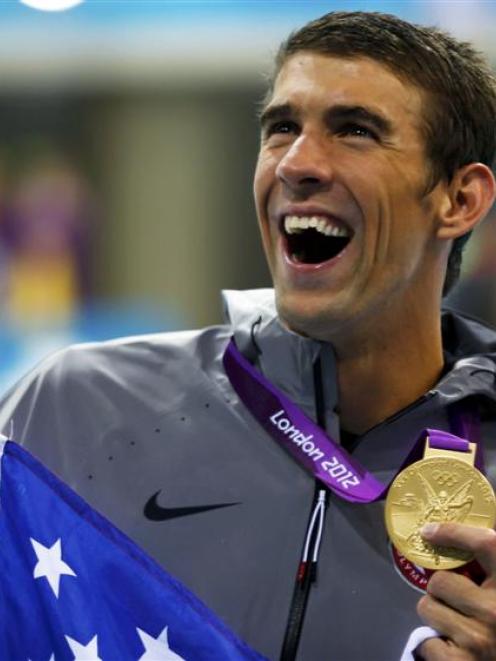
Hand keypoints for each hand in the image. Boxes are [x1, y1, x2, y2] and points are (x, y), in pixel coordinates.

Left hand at [416, 522, 495, 659]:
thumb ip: (491, 563)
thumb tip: (482, 525)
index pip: (486, 544)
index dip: (454, 532)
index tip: (429, 531)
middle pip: (440, 581)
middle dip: (442, 591)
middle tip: (459, 604)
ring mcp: (478, 638)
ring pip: (427, 607)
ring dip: (437, 616)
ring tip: (457, 627)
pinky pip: (425, 640)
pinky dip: (433, 645)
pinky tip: (454, 649)